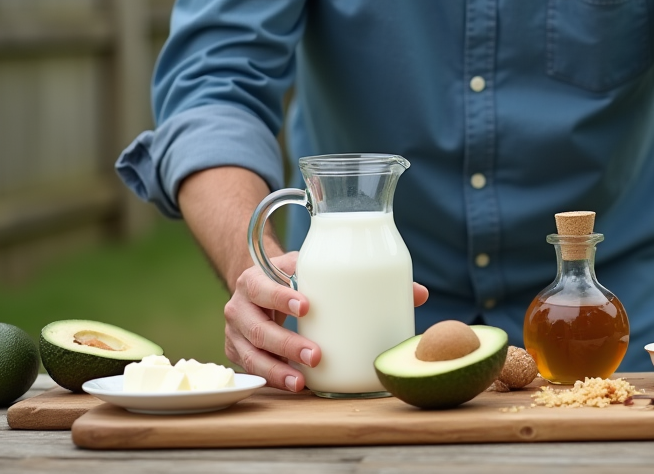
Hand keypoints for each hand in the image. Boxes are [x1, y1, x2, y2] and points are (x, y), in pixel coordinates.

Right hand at [224, 251, 429, 391]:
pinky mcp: (236, 351)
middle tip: (316, 355)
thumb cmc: (293, 275)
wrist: (257, 284)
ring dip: (277, 370)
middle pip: (259, 328)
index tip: (307, 306)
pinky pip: (250, 369)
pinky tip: (293, 385)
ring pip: (251, 354)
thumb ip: (357, 276)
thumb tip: (418, 294)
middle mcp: (239, 304)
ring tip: (302, 382)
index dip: (282, 297)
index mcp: (256, 278)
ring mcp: (235, 330)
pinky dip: (271, 378)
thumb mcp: (316, 267)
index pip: (264, 286)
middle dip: (287, 344)